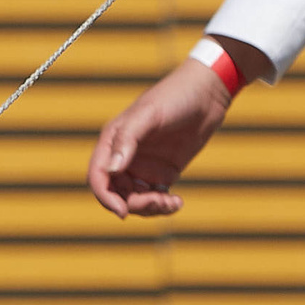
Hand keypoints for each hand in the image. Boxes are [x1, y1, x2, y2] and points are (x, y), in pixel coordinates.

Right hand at [87, 41, 264, 217]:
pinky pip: (156, 199)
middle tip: (157, 201)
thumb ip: (127, 140)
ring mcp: (144, 167)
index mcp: (113, 141)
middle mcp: (124, 157)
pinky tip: (178, 202)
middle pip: (116, 194)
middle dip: (133, 205)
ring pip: (135, 201)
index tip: (123, 211)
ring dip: (150, 208)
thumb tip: (111, 170)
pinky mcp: (163, 174)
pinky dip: (164, 206)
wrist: (207, 93)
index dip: (105, 197)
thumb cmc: (175, 96)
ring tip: (171, 202)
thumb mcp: (148, 115)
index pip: (98, 176)